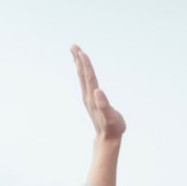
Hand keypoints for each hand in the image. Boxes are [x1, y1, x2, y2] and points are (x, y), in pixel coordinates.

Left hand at [71, 45, 124, 185]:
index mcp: (93, 97)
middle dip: (78, 60)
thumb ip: (104, 105)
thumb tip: (97, 91)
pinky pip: (85, 83)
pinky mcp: (91, 100)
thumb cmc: (113, 128)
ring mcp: (88, 98)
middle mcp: (88, 96)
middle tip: (74, 46)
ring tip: (76, 54)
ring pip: (82, 78)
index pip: (89, 77)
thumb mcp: (110, 117)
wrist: (108, 139)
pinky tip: (84, 72)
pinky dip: (83, 74)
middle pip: (82, 74)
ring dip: (79, 65)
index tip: (82, 52)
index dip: (86, 64)